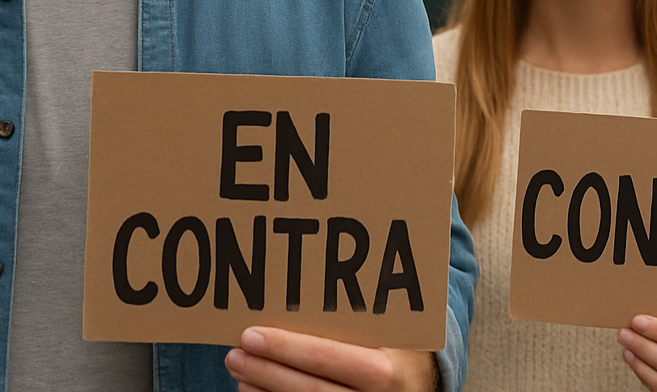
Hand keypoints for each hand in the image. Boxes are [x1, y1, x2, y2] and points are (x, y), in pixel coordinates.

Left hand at [224, 327, 438, 390]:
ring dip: (265, 389)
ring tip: (239, 370)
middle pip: (310, 389)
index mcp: (385, 370)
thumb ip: (350, 312)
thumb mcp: (385, 326)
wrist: (421, 384)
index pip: (327, 358)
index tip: (251, 334)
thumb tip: (294, 276)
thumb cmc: (395, 344)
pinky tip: (253, 391)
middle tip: (234, 353)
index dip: (286, 348)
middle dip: (266, 370)